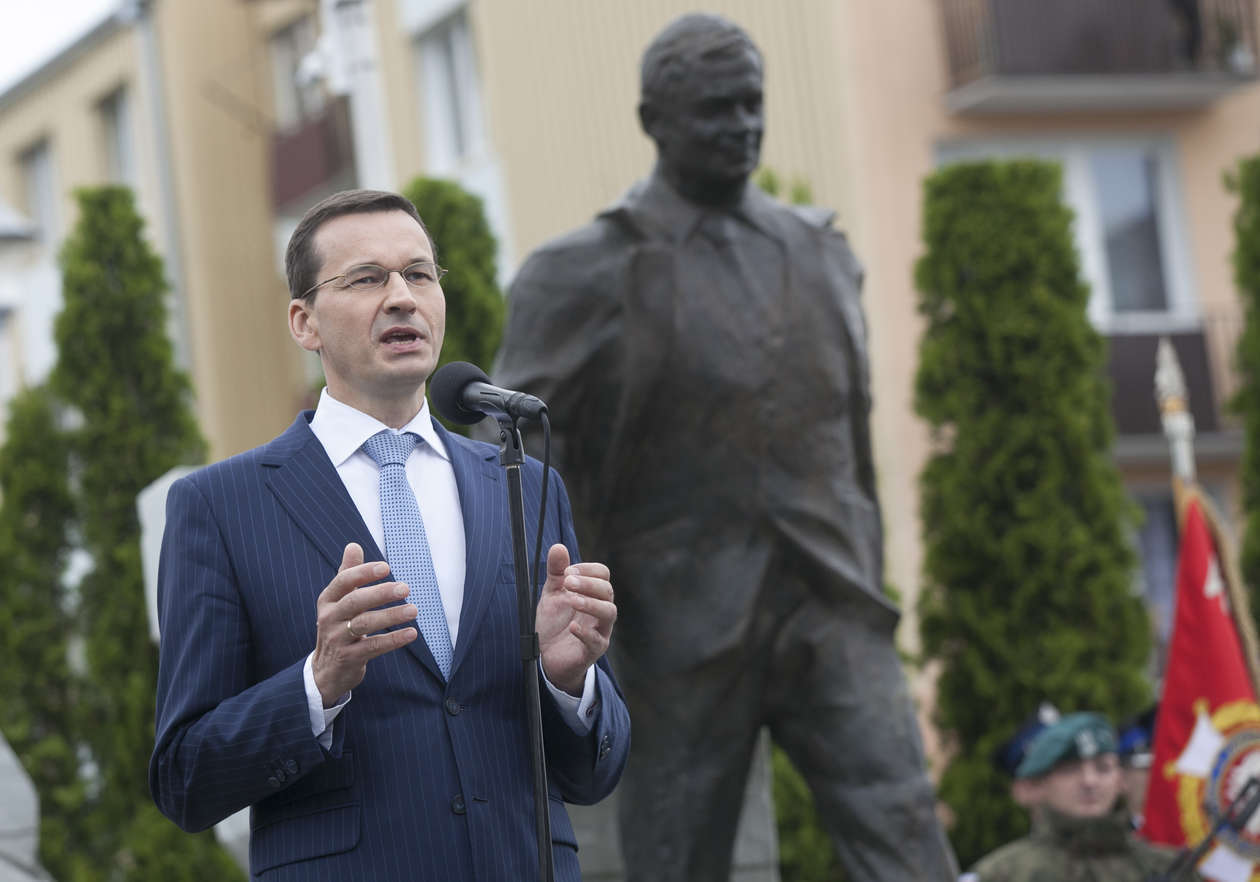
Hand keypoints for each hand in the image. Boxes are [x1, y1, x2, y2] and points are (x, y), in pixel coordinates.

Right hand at [311, 543, 417, 705]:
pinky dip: (393, 640)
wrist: (326, 670)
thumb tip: (353, 545)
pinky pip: (373, 647)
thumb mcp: (339, 601)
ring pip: (365, 624)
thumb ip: (348, 574)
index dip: (364, 573)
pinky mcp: (349, 658)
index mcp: (328, 600)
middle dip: (381, 593)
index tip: (386, 567)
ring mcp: (337, 639)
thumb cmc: (338, 627)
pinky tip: (411, 633)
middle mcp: (329, 618)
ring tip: (413, 610)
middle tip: (406, 588)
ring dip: (391, 616)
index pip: (344, 581)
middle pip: (355, 601)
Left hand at [537, 544, 615, 695]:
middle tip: (568, 582)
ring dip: (591, 603)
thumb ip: (556, 572)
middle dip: (588, 584)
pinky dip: (586, 632)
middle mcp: (600, 610)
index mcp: (593, 594)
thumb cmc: (555, 623)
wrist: (547, 656)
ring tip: (572, 600)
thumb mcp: (552, 594)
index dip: (588, 569)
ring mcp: (600, 630)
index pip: (603, 574)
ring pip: (609, 612)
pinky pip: (597, 641)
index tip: (567, 571)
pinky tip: (572, 627)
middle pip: (607, 590)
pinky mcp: (593, 650)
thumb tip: (558, 547)